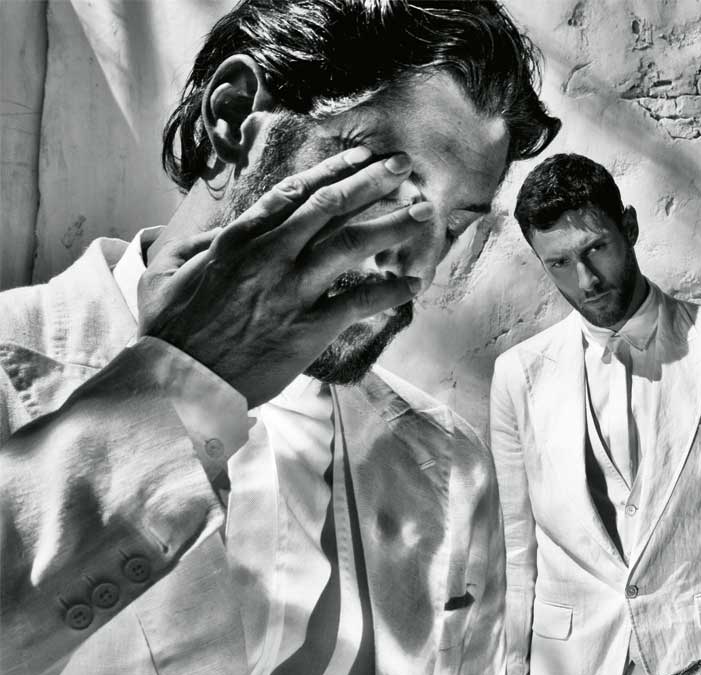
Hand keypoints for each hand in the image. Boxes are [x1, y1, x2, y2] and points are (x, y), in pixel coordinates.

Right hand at [140, 146, 431, 406]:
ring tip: (424, 213)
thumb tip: (227, 228)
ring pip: (350, 246)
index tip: (361, 156)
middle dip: (371, 181)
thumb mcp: (167, 270)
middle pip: (330, 207)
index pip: (294, 193)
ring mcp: (290, 292)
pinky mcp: (307, 329)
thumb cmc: (170, 329)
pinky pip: (357, 304)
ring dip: (392, 225)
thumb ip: (202, 243)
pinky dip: (389, 292)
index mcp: (237, 239)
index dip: (333, 170)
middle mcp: (269, 257)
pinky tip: (414, 284)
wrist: (178, 382)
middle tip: (403, 166)